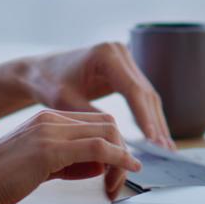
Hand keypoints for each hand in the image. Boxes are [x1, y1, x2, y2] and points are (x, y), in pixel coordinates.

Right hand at [0, 109, 141, 203]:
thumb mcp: (39, 166)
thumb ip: (67, 162)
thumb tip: (98, 166)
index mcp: (46, 119)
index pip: (95, 122)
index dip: (114, 143)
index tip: (119, 167)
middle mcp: (49, 119)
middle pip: (106, 123)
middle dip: (122, 150)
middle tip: (121, 178)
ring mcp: (48, 131)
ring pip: (107, 132)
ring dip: (122, 158)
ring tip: (117, 184)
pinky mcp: (48, 149)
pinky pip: (97, 148)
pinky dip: (118, 158)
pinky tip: (126, 169)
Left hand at [29, 42, 174, 148]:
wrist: (39, 70)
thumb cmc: (47, 83)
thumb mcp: (64, 102)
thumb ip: (90, 117)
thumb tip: (114, 140)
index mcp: (105, 55)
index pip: (132, 89)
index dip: (143, 117)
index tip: (151, 140)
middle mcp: (119, 52)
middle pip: (145, 93)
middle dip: (155, 123)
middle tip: (164, 151)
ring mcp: (125, 60)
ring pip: (148, 96)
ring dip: (157, 123)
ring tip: (165, 150)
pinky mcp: (125, 71)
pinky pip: (141, 97)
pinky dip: (148, 118)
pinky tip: (156, 138)